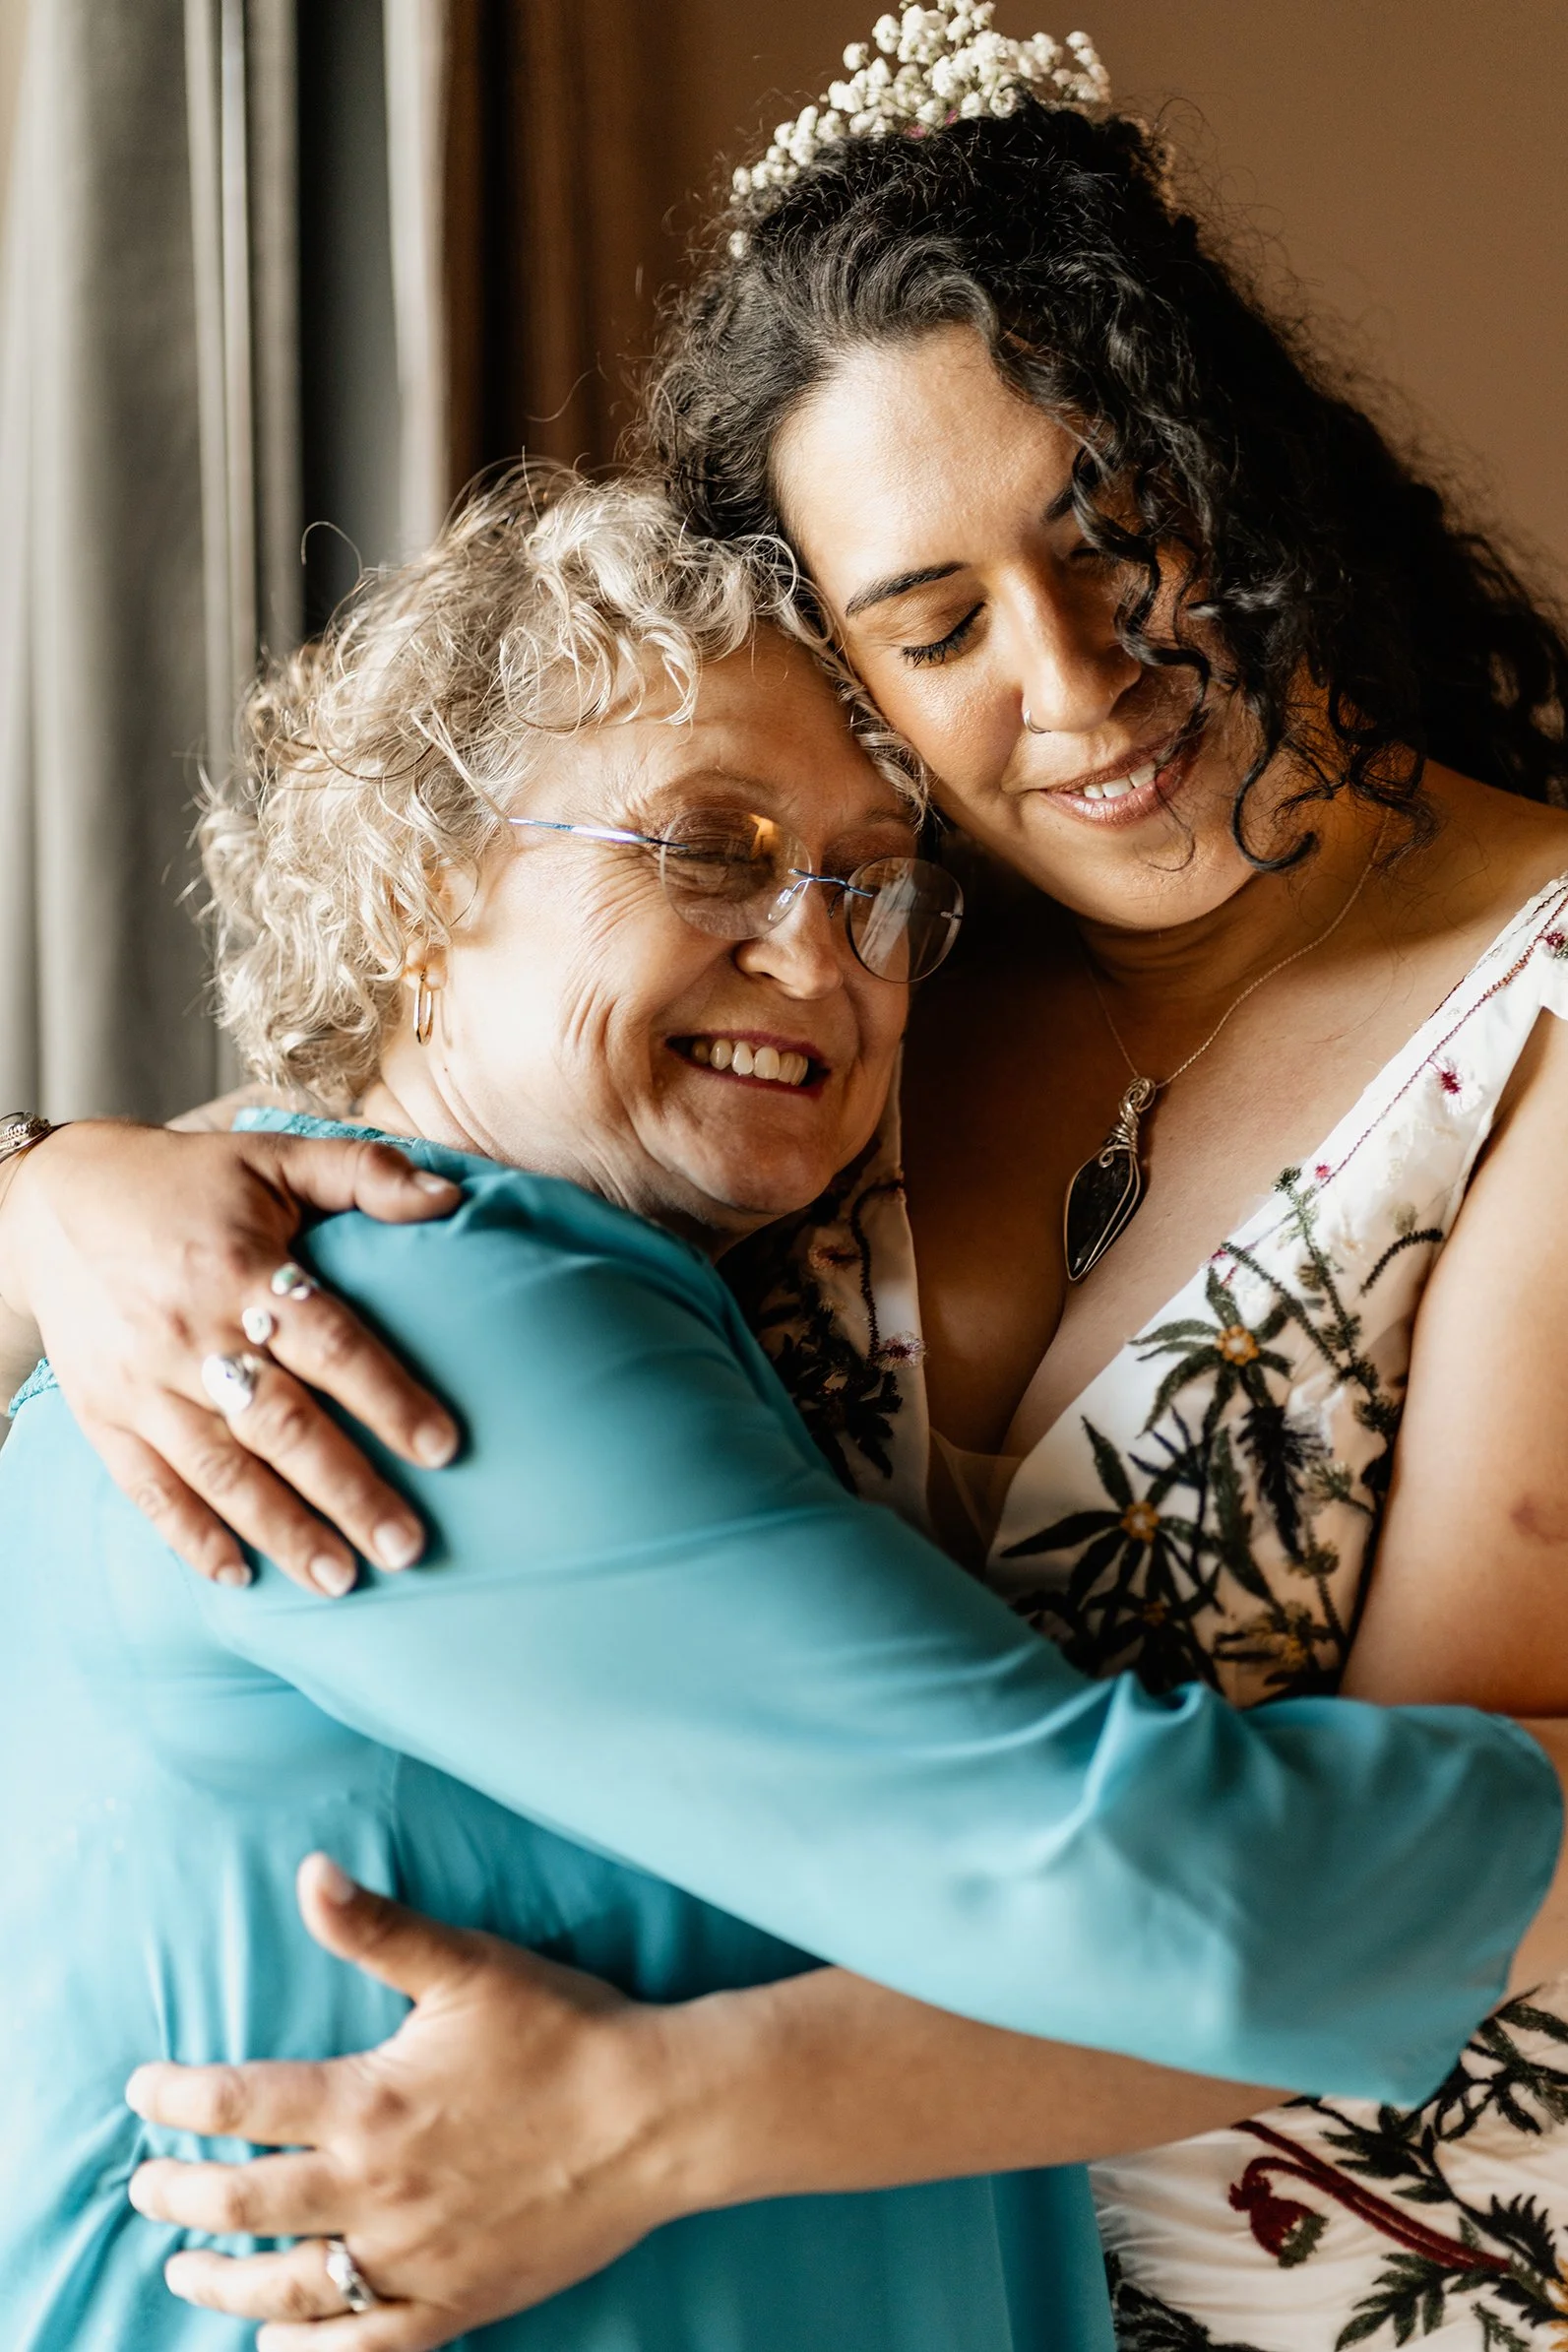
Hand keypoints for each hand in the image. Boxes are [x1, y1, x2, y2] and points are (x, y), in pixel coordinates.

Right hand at [0, 1121, 461, 1594]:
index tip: (444, 1448)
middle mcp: (191, 1333)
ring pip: (220, 1469)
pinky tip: (239, 1578)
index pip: (328, 1343)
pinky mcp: (105, 1415)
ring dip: (283, 1530)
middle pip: (280, 1424)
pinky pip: (148, 1488)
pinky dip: (191, 1536)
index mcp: (242, 1268)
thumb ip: (365, 1173)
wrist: (52, 1201)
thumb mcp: (273, 1156)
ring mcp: (143, 1382)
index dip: (387, 1396)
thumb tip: (452, 1198)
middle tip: (408, 1546)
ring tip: (341, 1581)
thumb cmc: (187, 1181)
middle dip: (347, 1491)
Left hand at [126, 1856, 691, 2350]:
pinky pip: (361, 2346)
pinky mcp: (455, 2303)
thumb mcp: (468, 1965)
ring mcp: (412, 2258)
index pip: (238, 2107)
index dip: (178, 2099)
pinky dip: (307, 2349)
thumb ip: (378, 1926)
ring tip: (183, 2267)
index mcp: (368, 2105)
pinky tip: (276, 2342)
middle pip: (240, 2204)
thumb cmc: (564, 2030)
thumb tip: (309, 1873)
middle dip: (176, 2194)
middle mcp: (374, 2191)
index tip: (144, 2092)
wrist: (657, 2118)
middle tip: (145, 2184)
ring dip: (220, 2280)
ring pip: (286, 2286)